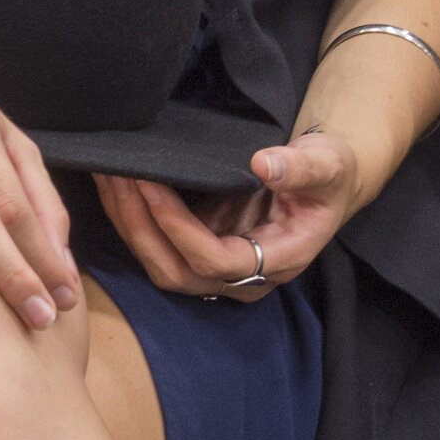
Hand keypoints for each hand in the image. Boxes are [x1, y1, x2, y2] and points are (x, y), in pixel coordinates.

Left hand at [91, 129, 371, 299]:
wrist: (325, 179)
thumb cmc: (329, 173)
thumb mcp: (328, 164)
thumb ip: (302, 167)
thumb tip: (265, 164)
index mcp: (279, 259)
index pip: (217, 262)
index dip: (180, 230)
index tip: (153, 188)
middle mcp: (245, 275)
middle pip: (178, 273)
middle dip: (143, 228)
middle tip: (121, 179)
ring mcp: (219, 266)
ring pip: (160, 265)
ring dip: (129, 224)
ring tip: (109, 176)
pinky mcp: (201, 249)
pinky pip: (157, 246)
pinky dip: (132, 218)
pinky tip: (114, 183)